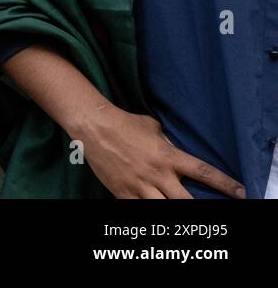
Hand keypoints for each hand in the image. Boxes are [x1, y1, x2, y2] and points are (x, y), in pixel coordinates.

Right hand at [72, 105, 244, 198]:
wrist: (94, 126)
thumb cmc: (125, 122)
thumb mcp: (153, 128)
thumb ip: (168, 143)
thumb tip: (176, 151)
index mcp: (168, 156)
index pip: (203, 171)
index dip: (224, 184)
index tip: (240, 193)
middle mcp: (157, 173)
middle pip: (187, 201)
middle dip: (200, 207)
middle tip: (210, 209)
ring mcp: (140, 185)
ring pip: (165, 210)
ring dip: (173, 211)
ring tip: (179, 212)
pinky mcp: (123, 192)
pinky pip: (140, 210)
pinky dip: (147, 211)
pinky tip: (150, 208)